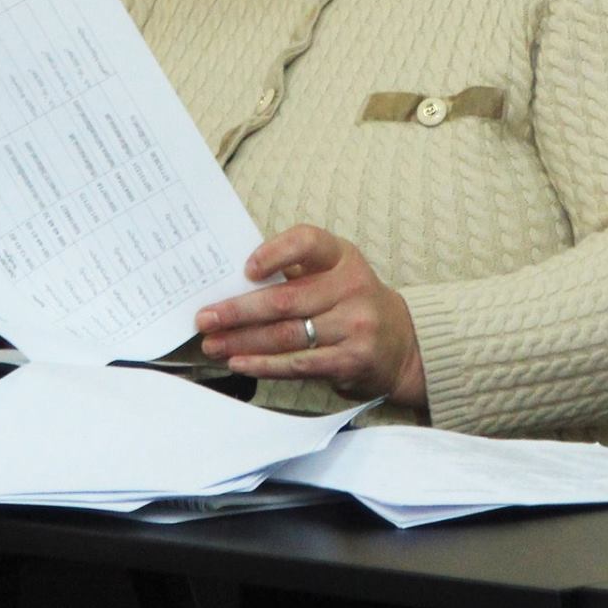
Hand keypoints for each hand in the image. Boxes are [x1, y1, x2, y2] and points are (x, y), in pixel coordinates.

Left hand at [194, 224, 426, 406]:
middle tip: (205, 318)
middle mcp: (351, 287)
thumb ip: (294, 273)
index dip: (274, 252)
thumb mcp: (334, 275)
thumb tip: (231, 284)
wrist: (402, 345)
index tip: (244, 269)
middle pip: (285, 299)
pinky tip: (240, 362)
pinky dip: (264, 365)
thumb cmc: (351, 304)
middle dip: (238, 310)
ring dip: (243, 341)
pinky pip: (298, 364)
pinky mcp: (351, 360)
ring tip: (214, 344)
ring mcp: (355, 325)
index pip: (307, 242)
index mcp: (342, 257)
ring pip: (286, 335)